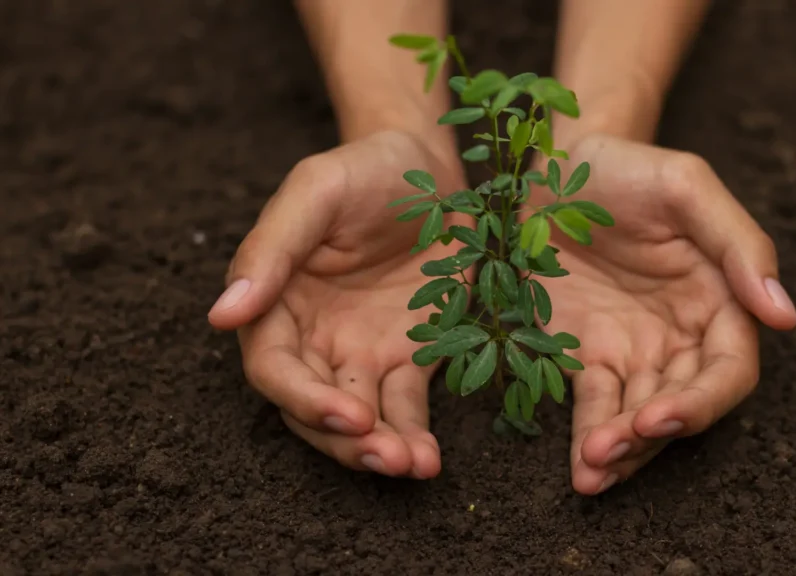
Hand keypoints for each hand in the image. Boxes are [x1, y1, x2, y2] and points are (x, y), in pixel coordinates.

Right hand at [208, 130, 469, 478]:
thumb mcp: (316, 192)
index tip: (346, 414)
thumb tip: (221, 316)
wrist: (430, 166)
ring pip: (358, 419)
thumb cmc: (363, 170)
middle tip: (385, 456)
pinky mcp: (408, 358)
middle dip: (344, 439)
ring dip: (379, 450)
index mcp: (277, 302)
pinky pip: (405, 408)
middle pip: (312, 408)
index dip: (302, 398)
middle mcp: (314, 338)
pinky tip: (429, 459)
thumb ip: (270, 249)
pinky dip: (414, 436)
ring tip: (411, 465)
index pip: (273, 368)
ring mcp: (361, 353)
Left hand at [530, 135, 795, 493]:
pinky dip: (589, 439)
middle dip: (651, 434)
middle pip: (682, 404)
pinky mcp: (585, 357)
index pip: (729, 371)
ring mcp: (632, 351)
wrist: (557, 165)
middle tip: (610, 447)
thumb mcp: (687, 187)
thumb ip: (739, 244)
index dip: (701, 402)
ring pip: (638, 418)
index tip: (659, 415)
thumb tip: (785, 316)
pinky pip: (594, 407)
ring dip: (621, 451)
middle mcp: (680, 336)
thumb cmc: (631, 169)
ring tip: (592, 471)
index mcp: (718, 300)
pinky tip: (581, 468)